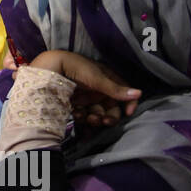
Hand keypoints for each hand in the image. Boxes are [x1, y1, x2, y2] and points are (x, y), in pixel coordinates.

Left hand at [26, 49, 141, 124]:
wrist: (51, 68)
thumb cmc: (77, 68)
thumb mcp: (97, 79)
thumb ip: (116, 89)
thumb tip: (140, 93)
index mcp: (107, 79)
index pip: (123, 92)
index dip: (128, 103)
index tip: (128, 113)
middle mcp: (98, 88)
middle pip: (110, 107)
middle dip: (108, 116)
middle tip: (103, 122)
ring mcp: (86, 96)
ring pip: (97, 112)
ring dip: (94, 118)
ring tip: (87, 118)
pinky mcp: (75, 102)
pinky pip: (83, 113)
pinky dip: (81, 116)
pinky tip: (75, 113)